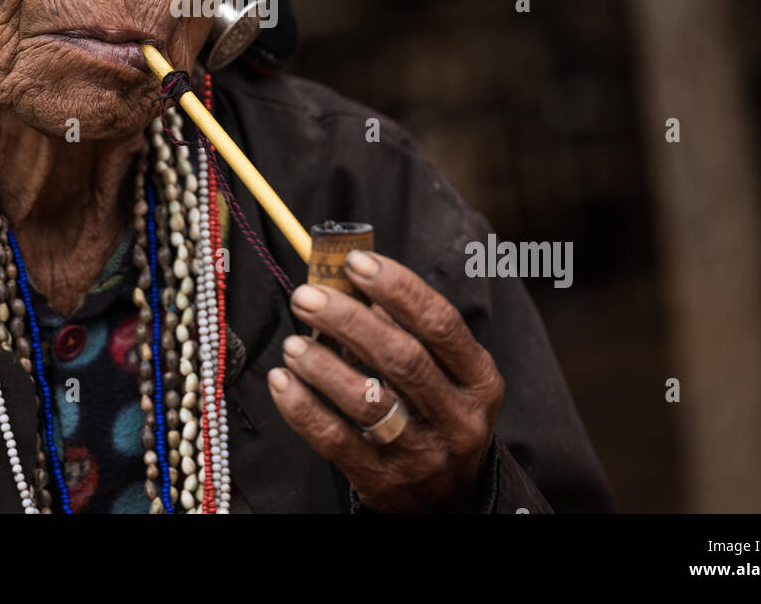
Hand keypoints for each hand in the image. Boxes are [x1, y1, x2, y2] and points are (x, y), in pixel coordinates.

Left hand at [266, 250, 503, 512]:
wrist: (451, 500)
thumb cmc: (438, 414)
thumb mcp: (446, 375)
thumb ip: (408, 330)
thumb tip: (352, 282)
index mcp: (479, 379)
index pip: (440, 323)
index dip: (398, 287)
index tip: (356, 260)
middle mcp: (457, 418)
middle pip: (401, 357)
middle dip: (347, 319)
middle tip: (306, 296)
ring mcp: (422, 454)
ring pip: (367, 401)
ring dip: (322, 364)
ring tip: (293, 343)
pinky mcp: (384, 482)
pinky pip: (336, 440)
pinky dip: (303, 408)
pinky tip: (282, 381)